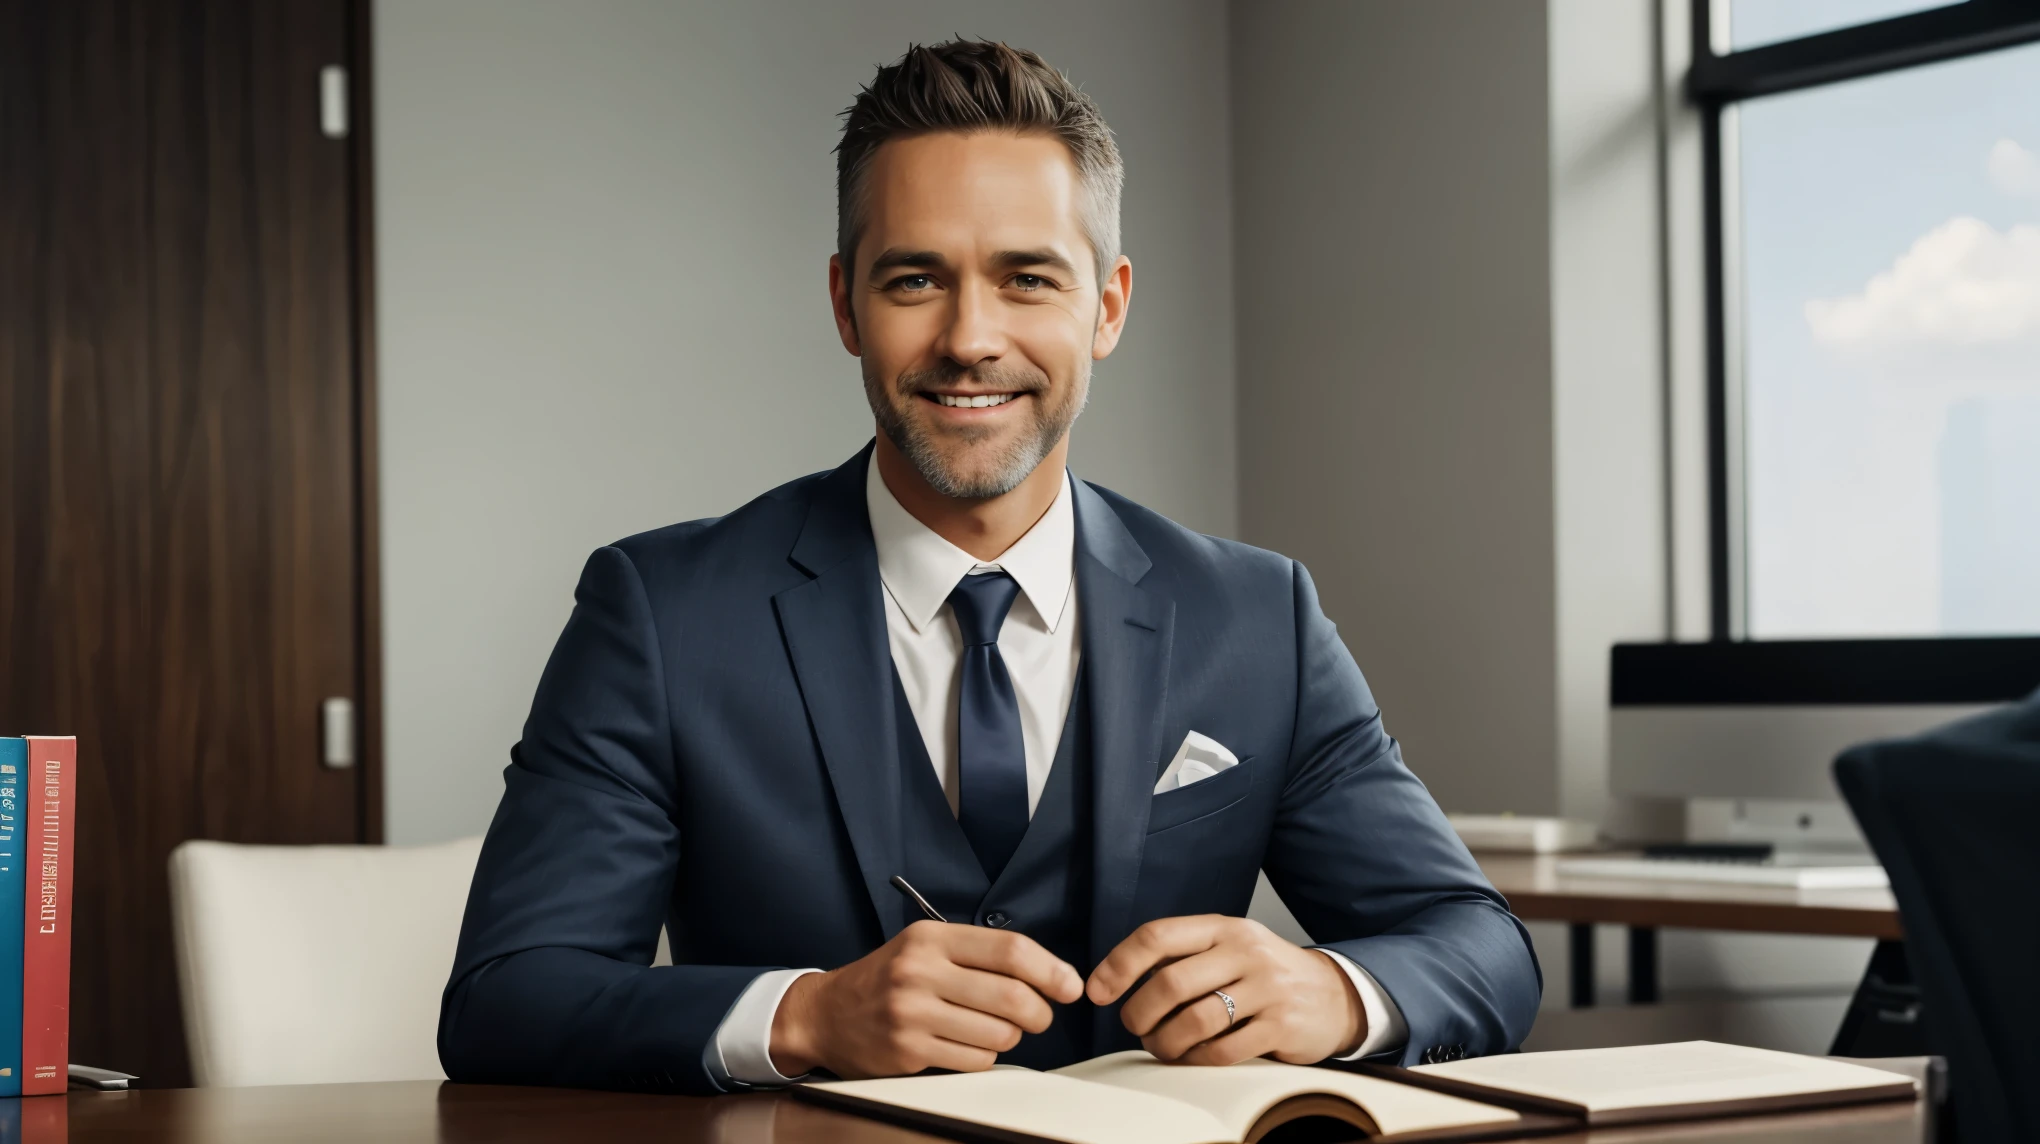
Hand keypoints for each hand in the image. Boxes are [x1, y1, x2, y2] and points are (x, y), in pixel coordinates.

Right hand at [769, 920, 1083, 1078]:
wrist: (826, 1014)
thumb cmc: (886, 978)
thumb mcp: (925, 948)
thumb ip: (978, 954)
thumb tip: (1049, 973)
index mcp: (931, 939)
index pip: (1009, 949)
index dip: (1050, 970)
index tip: (1070, 985)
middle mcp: (920, 972)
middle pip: (1011, 995)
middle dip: (1039, 1012)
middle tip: (1040, 1016)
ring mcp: (912, 1013)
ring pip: (998, 1034)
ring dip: (1011, 1037)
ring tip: (997, 1030)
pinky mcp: (908, 1050)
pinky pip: (975, 1061)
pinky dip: (985, 1057)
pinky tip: (969, 1046)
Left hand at [1086, 915, 1362, 1065]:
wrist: (1334, 995)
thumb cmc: (1265, 973)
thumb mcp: (1228, 948)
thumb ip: (1183, 956)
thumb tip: (1117, 976)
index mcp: (1223, 928)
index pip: (1158, 936)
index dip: (1119, 964)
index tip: (1098, 990)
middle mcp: (1245, 952)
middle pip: (1171, 982)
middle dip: (1139, 1012)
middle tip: (1134, 1026)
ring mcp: (1266, 989)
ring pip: (1194, 1020)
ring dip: (1165, 1041)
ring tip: (1161, 1046)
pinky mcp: (1281, 1026)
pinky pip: (1223, 1050)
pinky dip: (1197, 1059)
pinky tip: (1193, 1057)